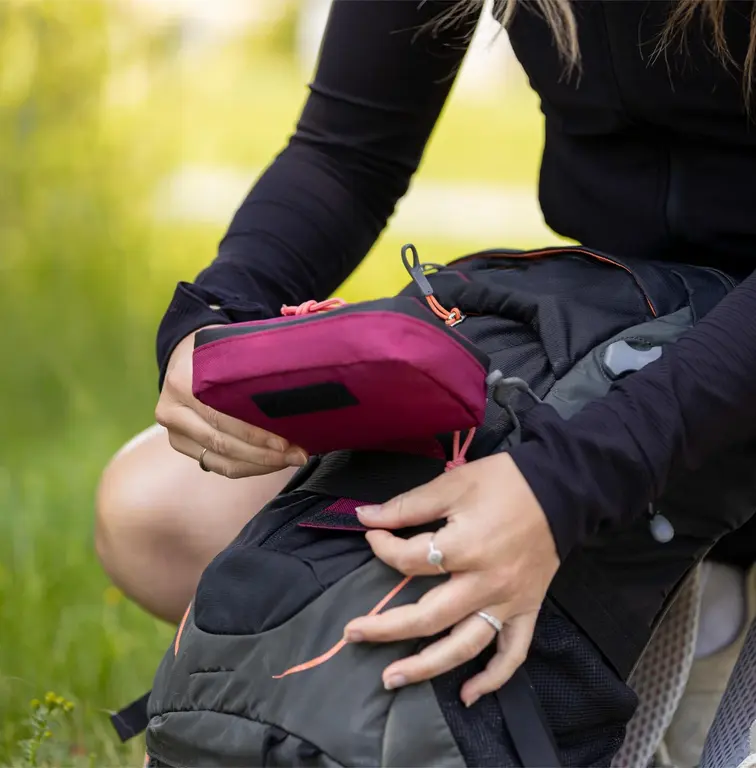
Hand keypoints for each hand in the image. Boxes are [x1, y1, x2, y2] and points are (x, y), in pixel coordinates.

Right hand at [155, 327, 308, 476]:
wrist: (185, 356)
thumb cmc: (217, 354)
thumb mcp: (229, 352)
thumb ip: (252, 369)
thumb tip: (297, 387)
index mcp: (181, 384)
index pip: (221, 417)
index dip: (255, 434)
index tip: (287, 440)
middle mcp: (172, 412)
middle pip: (222, 443)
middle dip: (264, 453)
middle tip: (297, 454)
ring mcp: (175, 433)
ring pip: (222, 461)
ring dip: (261, 464)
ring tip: (291, 459)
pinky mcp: (184, 447)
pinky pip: (220, 466)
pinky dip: (250, 467)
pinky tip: (273, 462)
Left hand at [343, 453, 558, 706]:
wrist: (562, 489)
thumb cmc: (505, 482)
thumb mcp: (452, 484)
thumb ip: (407, 506)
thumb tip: (364, 517)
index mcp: (466, 547)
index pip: (410, 560)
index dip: (382, 547)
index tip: (372, 535)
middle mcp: (485, 583)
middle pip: (429, 617)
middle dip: (386, 628)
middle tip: (352, 634)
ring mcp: (508, 602)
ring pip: (464, 645)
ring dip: (427, 667)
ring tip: (392, 679)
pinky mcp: (527, 609)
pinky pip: (512, 652)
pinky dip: (492, 678)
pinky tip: (467, 694)